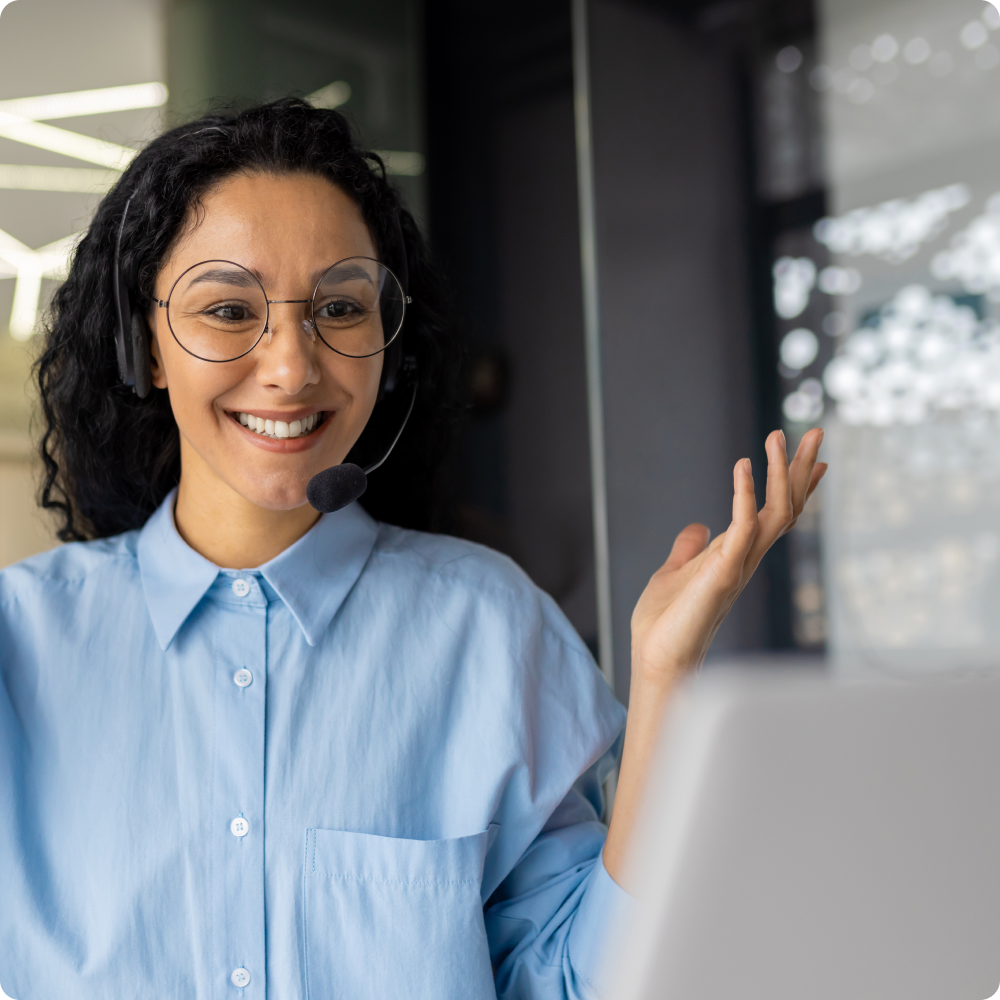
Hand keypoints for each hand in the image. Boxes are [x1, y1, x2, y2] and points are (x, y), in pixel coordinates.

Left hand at [603, 428, 826, 889]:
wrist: (656, 659)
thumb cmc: (665, 623)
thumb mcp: (674, 572)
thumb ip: (689, 549)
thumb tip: (696, 526)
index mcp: (736, 555)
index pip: (774, 513)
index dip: (794, 484)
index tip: (815, 457)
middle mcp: (745, 558)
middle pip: (785, 507)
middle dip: (800, 469)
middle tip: (817, 431)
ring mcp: (737, 565)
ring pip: (774, 513)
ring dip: (778, 473)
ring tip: (776, 435)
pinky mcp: (721, 573)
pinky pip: (741, 527)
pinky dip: (744, 495)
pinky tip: (742, 466)